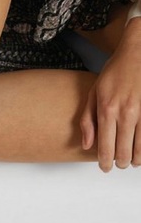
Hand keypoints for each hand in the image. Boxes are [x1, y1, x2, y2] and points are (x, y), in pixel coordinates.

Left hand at [80, 18, 140, 171]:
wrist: (137, 54)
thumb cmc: (113, 74)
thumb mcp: (93, 95)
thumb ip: (87, 121)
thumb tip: (86, 146)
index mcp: (107, 111)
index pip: (105, 146)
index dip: (105, 162)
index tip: (105, 168)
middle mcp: (126, 113)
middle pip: (124, 150)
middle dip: (120, 163)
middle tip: (118, 165)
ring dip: (136, 159)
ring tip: (131, 162)